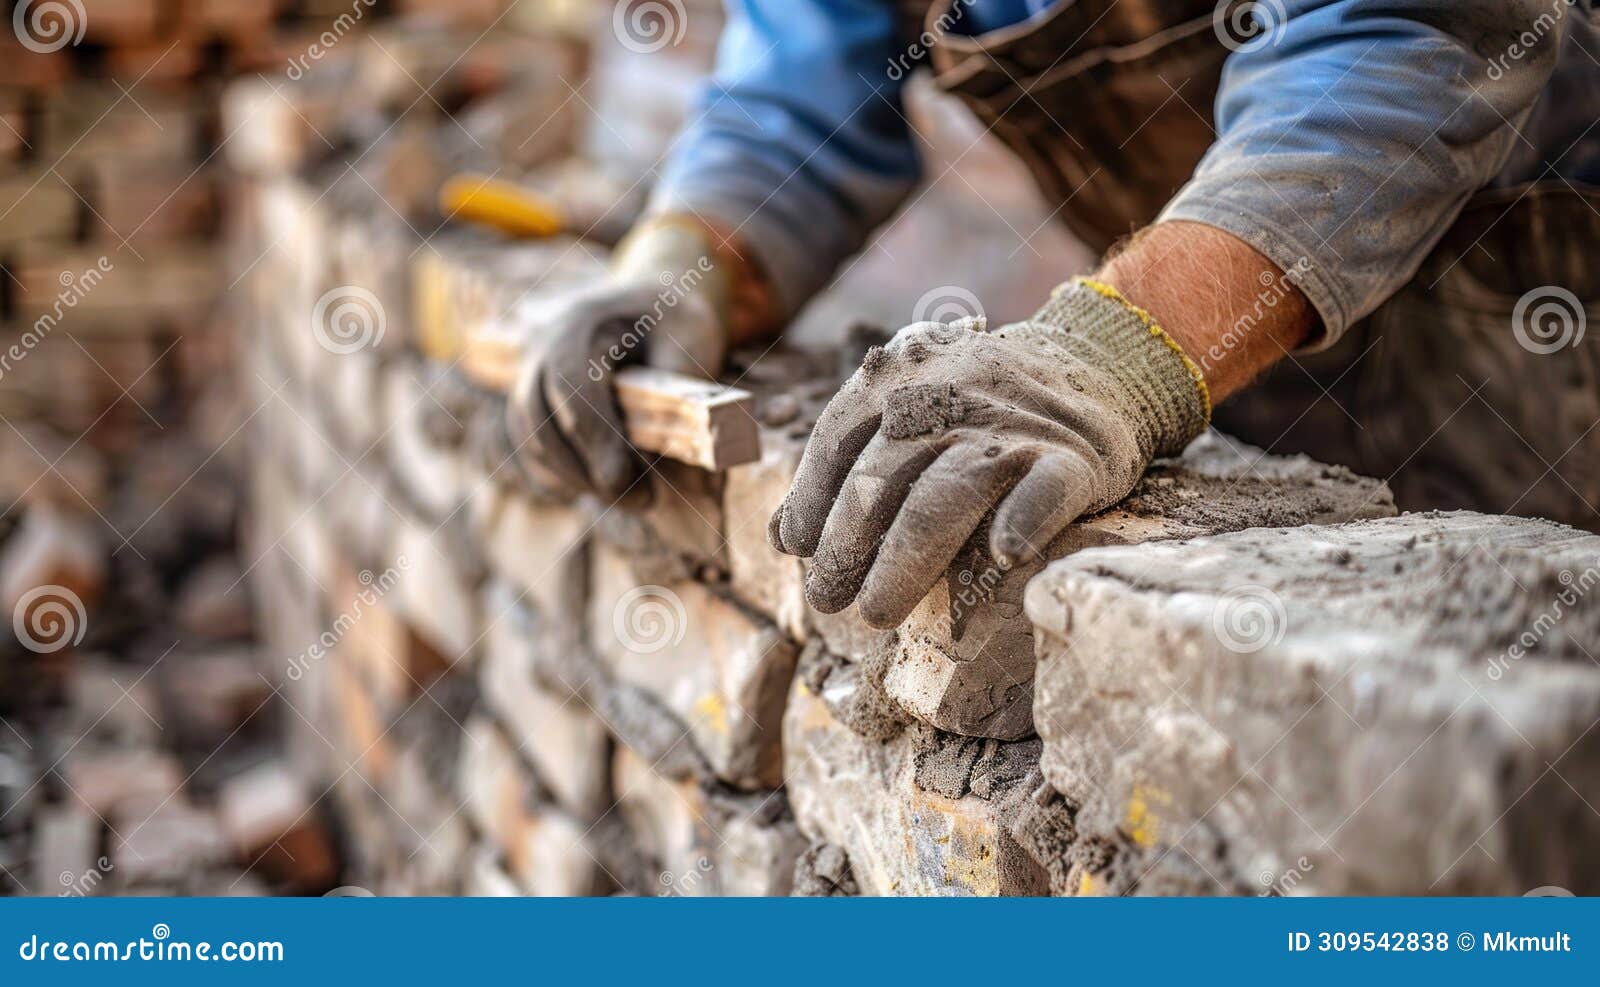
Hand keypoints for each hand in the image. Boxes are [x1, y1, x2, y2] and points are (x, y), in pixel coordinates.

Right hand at [506, 218, 730, 501]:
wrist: (653, 301)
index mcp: (581, 322)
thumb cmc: (676, 319)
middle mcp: (543, 345)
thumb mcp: (691, 337)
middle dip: (584, 469)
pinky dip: (565, 474)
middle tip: (641, 501)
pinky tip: (607, 488)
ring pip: (532, 437)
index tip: (621, 480)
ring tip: (634, 498)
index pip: (571, 385)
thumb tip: (666, 454)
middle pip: (538, 418)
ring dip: (576, 478)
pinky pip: (535, 446)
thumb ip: (678, 386)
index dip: (593, 436)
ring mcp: (532, 373)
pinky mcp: (535, 400)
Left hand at [768, 280, 1209, 628]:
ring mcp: (1011, 430)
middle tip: (828, 600)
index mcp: (899, 384)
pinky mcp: (1073, 458)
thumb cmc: (979, 404)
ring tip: (877, 613)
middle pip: (884, 480)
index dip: (811, 499)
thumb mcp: (906, 413)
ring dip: (907, 559)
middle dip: (847, 546)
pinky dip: (1024, 519)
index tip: (797, 550)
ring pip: (949, 494)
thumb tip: (781, 537)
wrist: (1095, 360)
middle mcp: (949, 401)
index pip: (838, 443)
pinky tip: (1003, 556)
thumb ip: (847, 465)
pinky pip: (1045, 491)